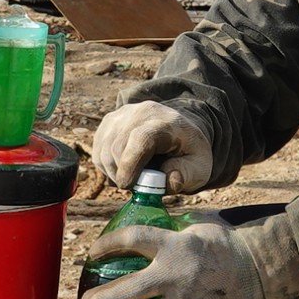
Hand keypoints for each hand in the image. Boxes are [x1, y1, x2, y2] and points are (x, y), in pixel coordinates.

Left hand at [83, 221, 264, 298]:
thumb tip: (152, 220)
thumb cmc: (229, 247)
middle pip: (127, 289)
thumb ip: (173, 228)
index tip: (93, 253)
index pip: (132, 240)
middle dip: (102, 297)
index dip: (108, 245)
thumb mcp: (199, 226)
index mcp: (173, 246)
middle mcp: (174, 277)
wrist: (262, 271)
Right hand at [90, 100, 213, 191]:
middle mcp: (141, 112)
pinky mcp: (109, 121)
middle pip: (118, 147)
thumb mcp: (199, 167)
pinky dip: (107, 166)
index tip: (128, 186)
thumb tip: (170, 180)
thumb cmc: (188, 151)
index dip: (130, 164)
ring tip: (133, 176)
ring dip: (114, 172)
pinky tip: (123, 168)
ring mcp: (122, 114)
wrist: (179, 131)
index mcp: (166, 122)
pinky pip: (99, 150)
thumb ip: (187, 175)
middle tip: (137, 186)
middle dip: (123, 174)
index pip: (141, 139)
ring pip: (104, 150)